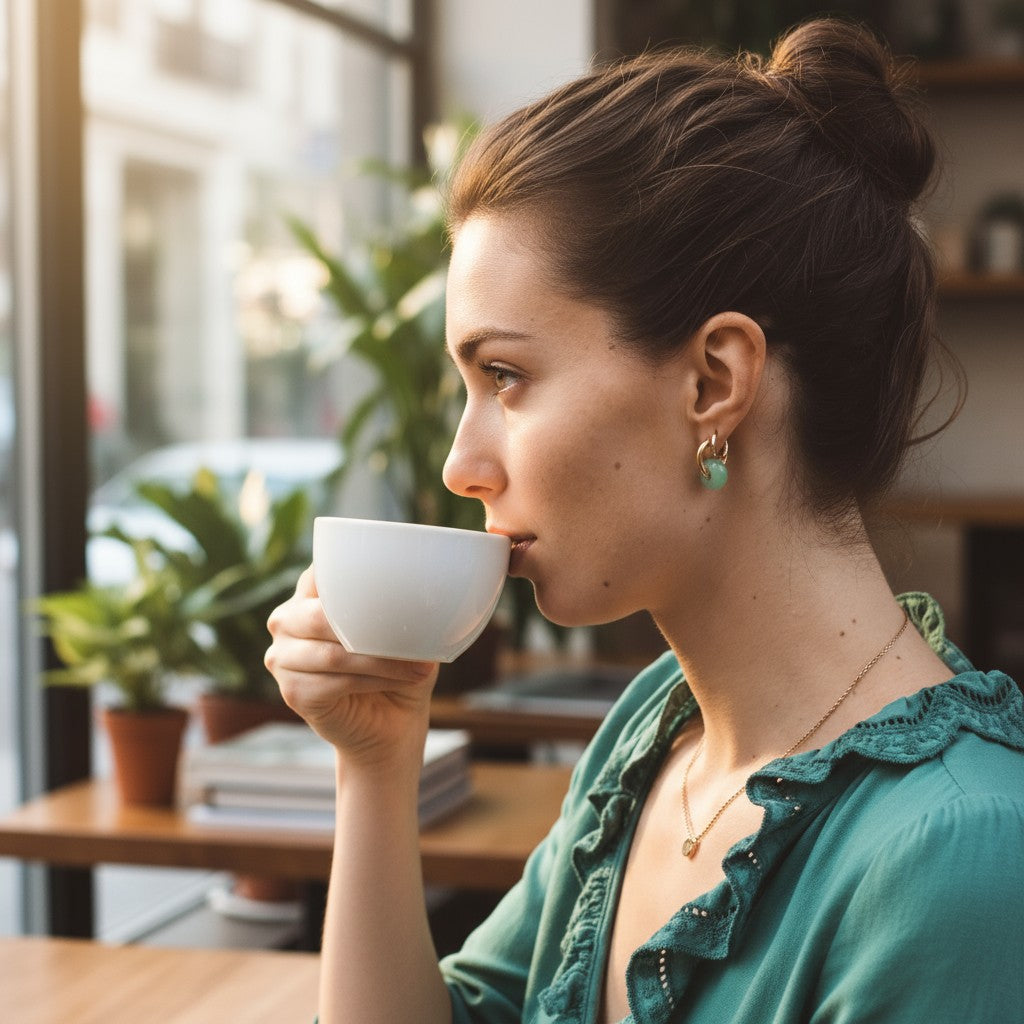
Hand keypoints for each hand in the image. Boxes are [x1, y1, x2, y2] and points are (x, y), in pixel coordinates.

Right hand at [265, 567, 438, 767]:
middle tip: (415, 640)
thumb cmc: (398, 667)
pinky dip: (375, 680)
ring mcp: (283, 657)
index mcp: (309, 592)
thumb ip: (398, 607)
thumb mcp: (402, 630)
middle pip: (320, 615)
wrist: (391, 725)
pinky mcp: (293, 692)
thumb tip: (424, 594)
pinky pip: (336, 681)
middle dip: (372, 628)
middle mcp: (287, 619)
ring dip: (382, 661)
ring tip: (420, 667)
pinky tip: (401, 681)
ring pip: (334, 653)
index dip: (354, 576)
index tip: (397, 583)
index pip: (323, 569)